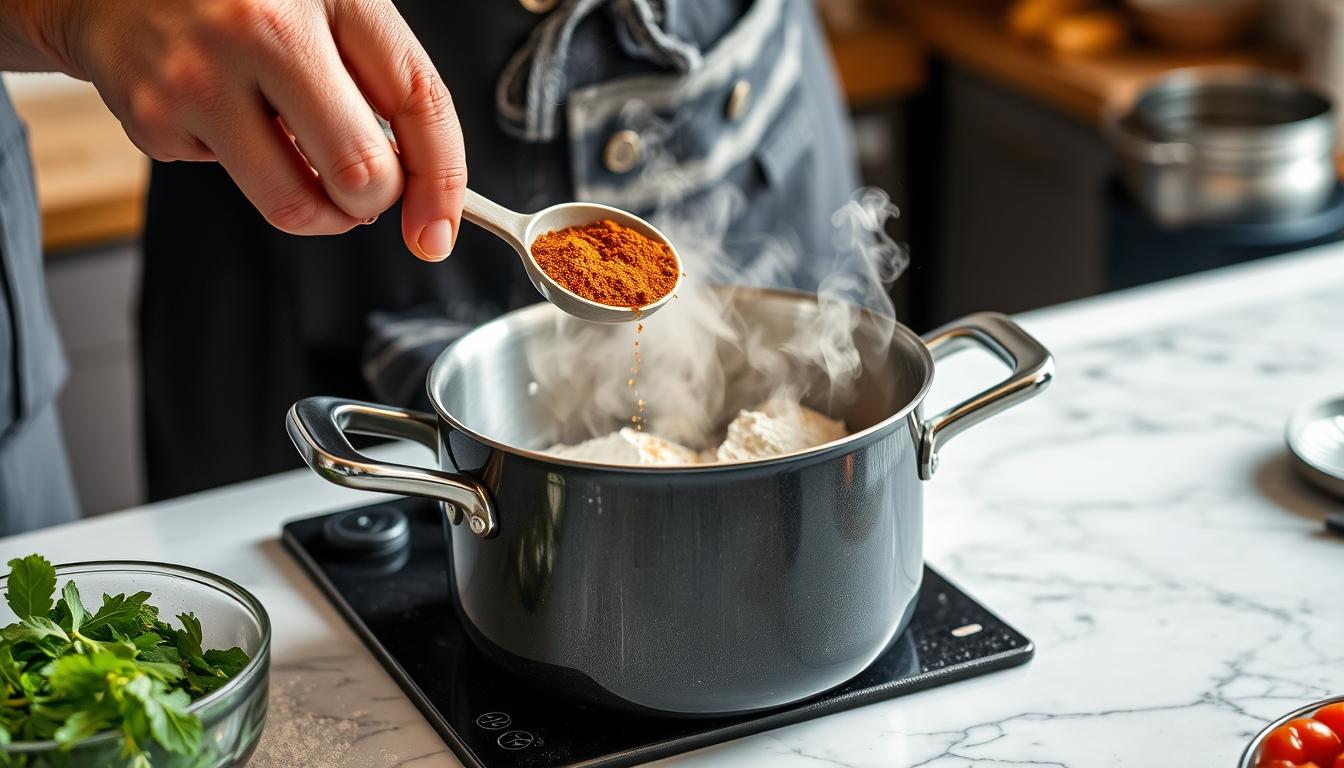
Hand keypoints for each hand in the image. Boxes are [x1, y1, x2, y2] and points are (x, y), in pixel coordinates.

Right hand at [11, 0, 464, 259]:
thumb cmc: (238, 1)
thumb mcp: (322, 10)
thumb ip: (376, 83)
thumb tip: (418, 186)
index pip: (419, 99)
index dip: (441, 181)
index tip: (437, 229)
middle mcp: (266, 25)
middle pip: (361, 170)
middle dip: (371, 201)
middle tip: (358, 188)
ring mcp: (204, 73)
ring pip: (296, 203)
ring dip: (317, 210)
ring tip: (302, 165)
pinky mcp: (155, 116)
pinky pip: (231, 185)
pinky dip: (243, 168)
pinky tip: (223, 118)